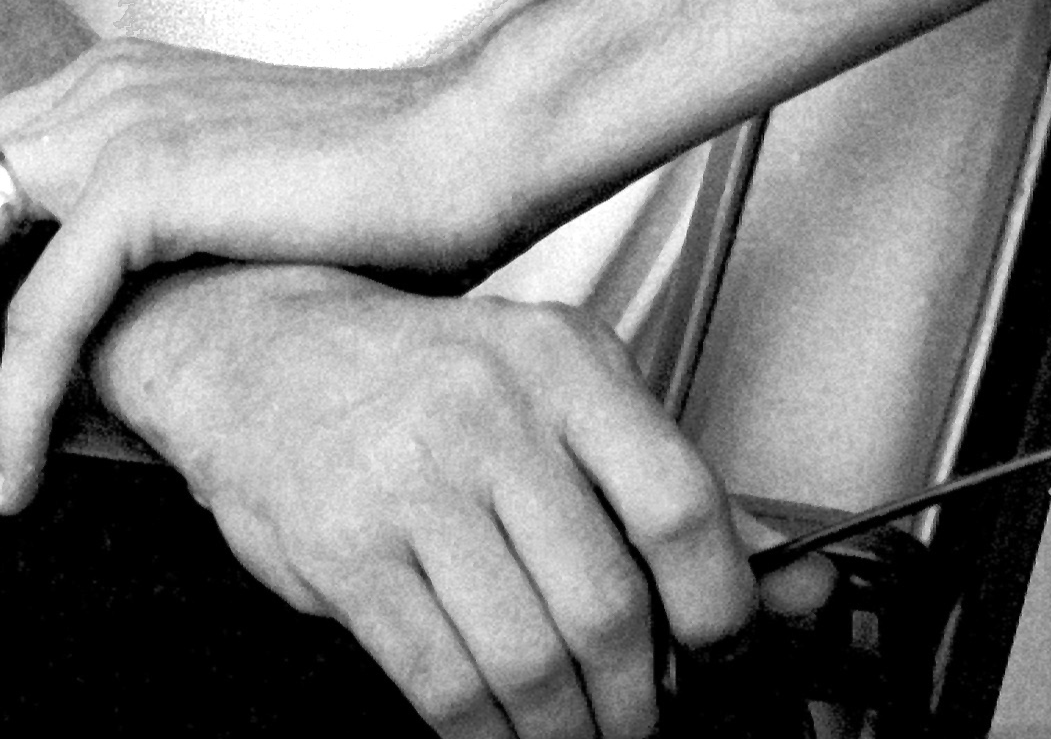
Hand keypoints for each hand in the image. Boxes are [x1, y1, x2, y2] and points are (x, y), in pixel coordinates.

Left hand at [0, 35, 504, 496]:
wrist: (479, 141)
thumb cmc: (392, 189)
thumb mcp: (251, 198)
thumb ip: (176, 229)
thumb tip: (142, 310)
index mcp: (122, 81)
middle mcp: (102, 85)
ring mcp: (120, 122)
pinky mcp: (150, 181)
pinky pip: (43, 310)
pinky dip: (15, 397)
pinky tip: (13, 470)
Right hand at [94, 264, 825, 738]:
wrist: (258, 350)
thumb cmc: (424, 374)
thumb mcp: (558, 387)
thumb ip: (668, 477)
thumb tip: (792, 575)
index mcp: (563, 361)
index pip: (678, 500)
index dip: (718, 605)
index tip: (720, 651)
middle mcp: (491, 412)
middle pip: (605, 604)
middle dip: (638, 701)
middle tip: (644, 720)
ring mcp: (413, 482)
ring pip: (527, 661)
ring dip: (568, 734)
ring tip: (580, 736)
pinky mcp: (349, 553)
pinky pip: (442, 684)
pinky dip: (488, 738)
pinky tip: (502, 732)